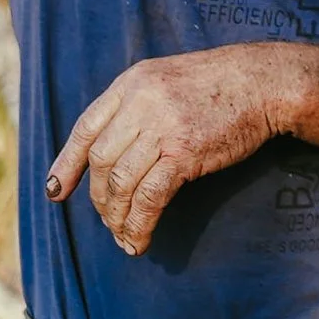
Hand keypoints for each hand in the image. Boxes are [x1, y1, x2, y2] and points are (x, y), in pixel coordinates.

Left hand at [43, 44, 314, 254]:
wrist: (263, 81)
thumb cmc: (219, 85)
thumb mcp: (167, 80)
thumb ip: (138, 106)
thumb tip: (114, 149)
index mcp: (131, 83)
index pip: (85, 128)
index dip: (66, 164)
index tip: (55, 192)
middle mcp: (140, 102)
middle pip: (100, 160)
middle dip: (98, 199)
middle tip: (109, 221)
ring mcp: (161, 126)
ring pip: (121, 182)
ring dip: (117, 217)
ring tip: (124, 237)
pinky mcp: (184, 151)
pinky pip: (150, 196)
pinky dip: (140, 223)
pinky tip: (140, 238)